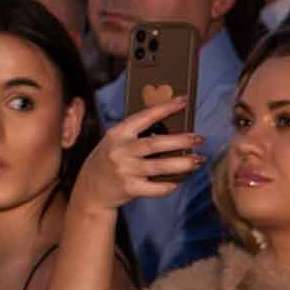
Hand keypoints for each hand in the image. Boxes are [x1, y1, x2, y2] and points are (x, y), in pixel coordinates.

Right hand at [71, 98, 202, 214]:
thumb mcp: (116, 142)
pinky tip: (179, 181)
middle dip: (180, 140)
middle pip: (155, 143)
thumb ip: (137, 135)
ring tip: (198, 160)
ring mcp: (124, 170)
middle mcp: (120, 150)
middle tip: (199, 138)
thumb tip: (173, 130)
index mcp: (117, 134)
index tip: (183, 101)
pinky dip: (170, 185)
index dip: (165, 108)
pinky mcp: (129, 188)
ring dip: (182, 163)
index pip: (144, 116)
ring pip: (159, 166)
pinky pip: (156, 187)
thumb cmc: (110, 160)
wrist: (91, 188)